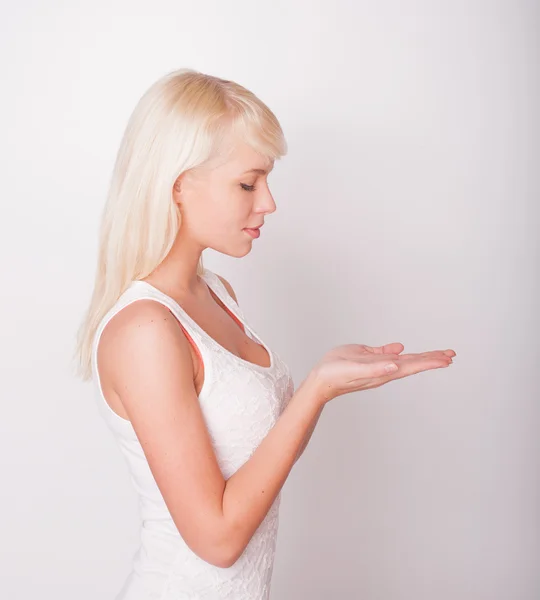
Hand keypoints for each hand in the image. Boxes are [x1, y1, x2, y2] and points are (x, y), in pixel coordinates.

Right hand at [308, 342, 455, 403]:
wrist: (320, 380)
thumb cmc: (335, 375)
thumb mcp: (355, 369)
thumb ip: (375, 367)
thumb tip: (395, 365)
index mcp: (384, 371)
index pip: (413, 365)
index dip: (430, 361)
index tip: (447, 359)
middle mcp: (385, 369)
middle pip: (414, 363)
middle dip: (433, 359)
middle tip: (452, 355)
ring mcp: (377, 366)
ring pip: (404, 360)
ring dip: (421, 357)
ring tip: (437, 355)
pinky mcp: (368, 360)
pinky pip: (387, 355)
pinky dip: (399, 353)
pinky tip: (402, 349)